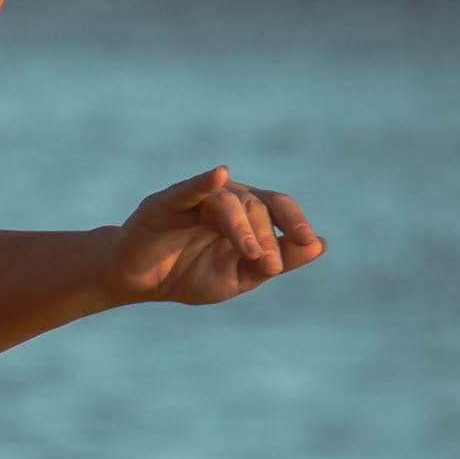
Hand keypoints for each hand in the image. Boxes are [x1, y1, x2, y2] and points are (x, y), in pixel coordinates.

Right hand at [108, 166, 326, 305]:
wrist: (140, 283)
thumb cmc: (187, 275)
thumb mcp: (238, 277)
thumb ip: (275, 261)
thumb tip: (319, 245)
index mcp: (245, 213)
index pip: (276, 207)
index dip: (294, 221)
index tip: (308, 240)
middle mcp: (224, 199)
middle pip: (255, 206)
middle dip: (266, 236)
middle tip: (270, 265)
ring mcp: (195, 198)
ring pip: (228, 203)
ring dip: (242, 227)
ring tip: (250, 253)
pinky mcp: (166, 202)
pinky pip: (188, 189)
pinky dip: (203, 182)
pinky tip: (218, 175)